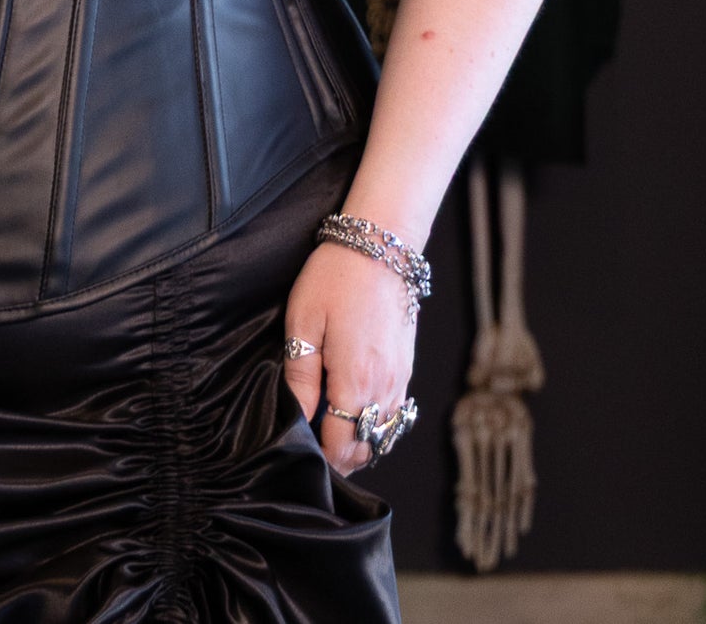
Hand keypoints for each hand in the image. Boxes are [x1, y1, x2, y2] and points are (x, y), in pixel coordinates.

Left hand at [283, 240, 416, 475]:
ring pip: (385, 432)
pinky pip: (396, 411)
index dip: (323, 459)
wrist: (381, 247)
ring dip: (362, 441)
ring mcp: (401, 378)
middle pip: (366, 445)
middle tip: (316, 450)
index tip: (304, 457)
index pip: (341, 445)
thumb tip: (298, 416)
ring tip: (334, 434)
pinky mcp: (407, 365)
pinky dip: (378, 422)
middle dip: (342, 456)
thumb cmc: (335, 279)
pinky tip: (358, 410)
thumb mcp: (304, 323)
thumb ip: (301, 376)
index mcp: (355, 381)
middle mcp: (384, 387)